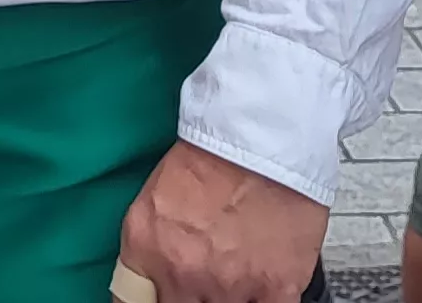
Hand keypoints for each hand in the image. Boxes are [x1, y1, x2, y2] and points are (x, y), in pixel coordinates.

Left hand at [117, 141, 325, 302]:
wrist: (263, 135)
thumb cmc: (213, 156)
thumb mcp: (153, 201)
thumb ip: (148, 250)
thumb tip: (150, 283)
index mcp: (146, 250)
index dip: (150, 302)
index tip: (161, 296)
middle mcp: (184, 275)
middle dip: (189, 297)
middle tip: (201, 279)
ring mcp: (230, 287)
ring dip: (225, 298)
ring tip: (232, 274)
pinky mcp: (275, 288)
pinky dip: (260, 302)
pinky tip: (259, 288)